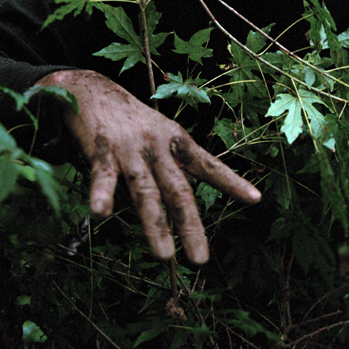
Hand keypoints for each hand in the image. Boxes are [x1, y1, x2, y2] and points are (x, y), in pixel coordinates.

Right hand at [35, 70, 260, 263]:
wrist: (92, 89)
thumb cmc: (131, 122)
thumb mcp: (160, 137)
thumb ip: (169, 170)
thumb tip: (177, 212)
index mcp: (177, 142)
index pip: (209, 165)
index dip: (232, 182)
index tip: (255, 199)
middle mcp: (159, 146)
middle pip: (179, 190)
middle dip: (191, 227)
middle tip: (200, 259)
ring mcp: (131, 148)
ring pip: (146, 191)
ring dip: (156, 224)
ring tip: (164, 254)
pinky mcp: (102, 149)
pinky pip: (103, 176)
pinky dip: (102, 194)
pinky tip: (101, 214)